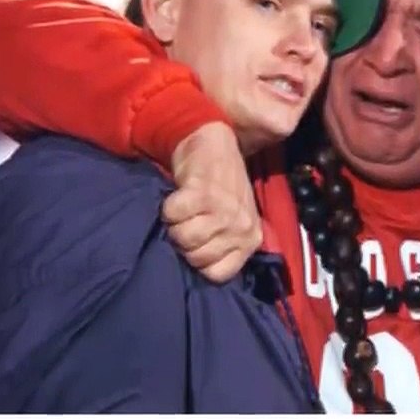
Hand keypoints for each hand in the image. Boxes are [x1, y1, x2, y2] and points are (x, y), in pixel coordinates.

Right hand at [162, 122, 261, 282]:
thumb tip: (199, 269)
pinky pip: (174, 214)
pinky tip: (178, 196)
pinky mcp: (203, 192)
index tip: (198, 242)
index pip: (218, 274)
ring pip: (184, 238)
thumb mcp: (234, 221)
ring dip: (174, 224)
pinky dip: (168, 207)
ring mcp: (224, 209)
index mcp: (251, 239)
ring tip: (182, 211)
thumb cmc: (222, 188)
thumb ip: (224, 245)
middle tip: (188, 221)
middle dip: (183, 243)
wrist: (215, 144)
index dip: (199, 262)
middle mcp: (241, 226)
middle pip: (196, 258)